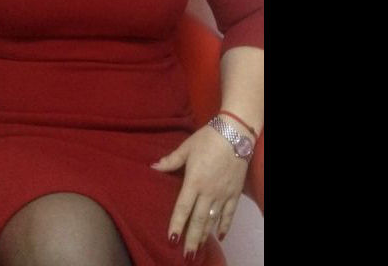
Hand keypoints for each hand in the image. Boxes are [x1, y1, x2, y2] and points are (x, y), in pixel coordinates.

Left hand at [151, 125, 247, 259]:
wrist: (234, 134)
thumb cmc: (207, 139)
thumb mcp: (186, 148)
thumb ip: (170, 161)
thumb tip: (153, 167)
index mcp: (194, 181)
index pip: (183, 208)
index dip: (177, 224)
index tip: (172, 239)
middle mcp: (208, 192)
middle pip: (198, 220)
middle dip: (191, 238)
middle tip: (186, 255)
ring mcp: (223, 194)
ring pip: (213, 220)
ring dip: (205, 235)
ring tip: (198, 248)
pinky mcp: (234, 193)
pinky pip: (230, 213)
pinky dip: (225, 225)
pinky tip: (220, 236)